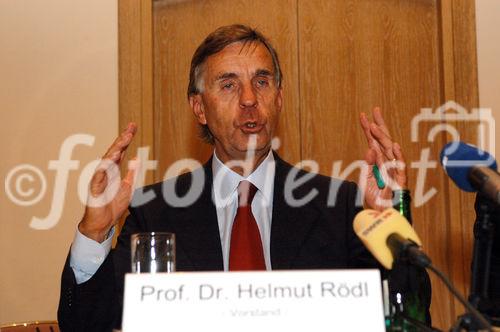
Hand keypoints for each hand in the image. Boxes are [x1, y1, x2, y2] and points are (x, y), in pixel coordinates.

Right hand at [78, 123, 138, 241]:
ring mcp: (99, 180)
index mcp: (114, 171)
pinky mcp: (94, 189)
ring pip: (105, 161)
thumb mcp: (128, 187)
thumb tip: (136, 159)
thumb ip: (131, 174)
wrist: (102, 223)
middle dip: (122, 140)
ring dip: (114, 150)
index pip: (120, 151)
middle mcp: (105, 172)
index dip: (126, 138)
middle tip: (130, 129)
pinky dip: (104, 168)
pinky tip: (111, 160)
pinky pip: (98, 177)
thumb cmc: (112, 205)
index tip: (133, 126)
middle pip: (113, 152)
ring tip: (123, 141)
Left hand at [359, 108, 406, 210]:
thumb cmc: (375, 195)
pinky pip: (400, 166)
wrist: (380, 212)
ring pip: (390, 150)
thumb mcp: (365, 178)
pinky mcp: (400, 179)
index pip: (374, 141)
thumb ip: (367, 164)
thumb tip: (370, 149)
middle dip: (379, 126)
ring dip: (383, 137)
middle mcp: (388, 162)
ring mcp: (395, 169)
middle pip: (384, 140)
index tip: (363, 116)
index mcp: (379, 160)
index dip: (369, 129)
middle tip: (373, 112)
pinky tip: (394, 145)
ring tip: (375, 126)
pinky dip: (397, 155)